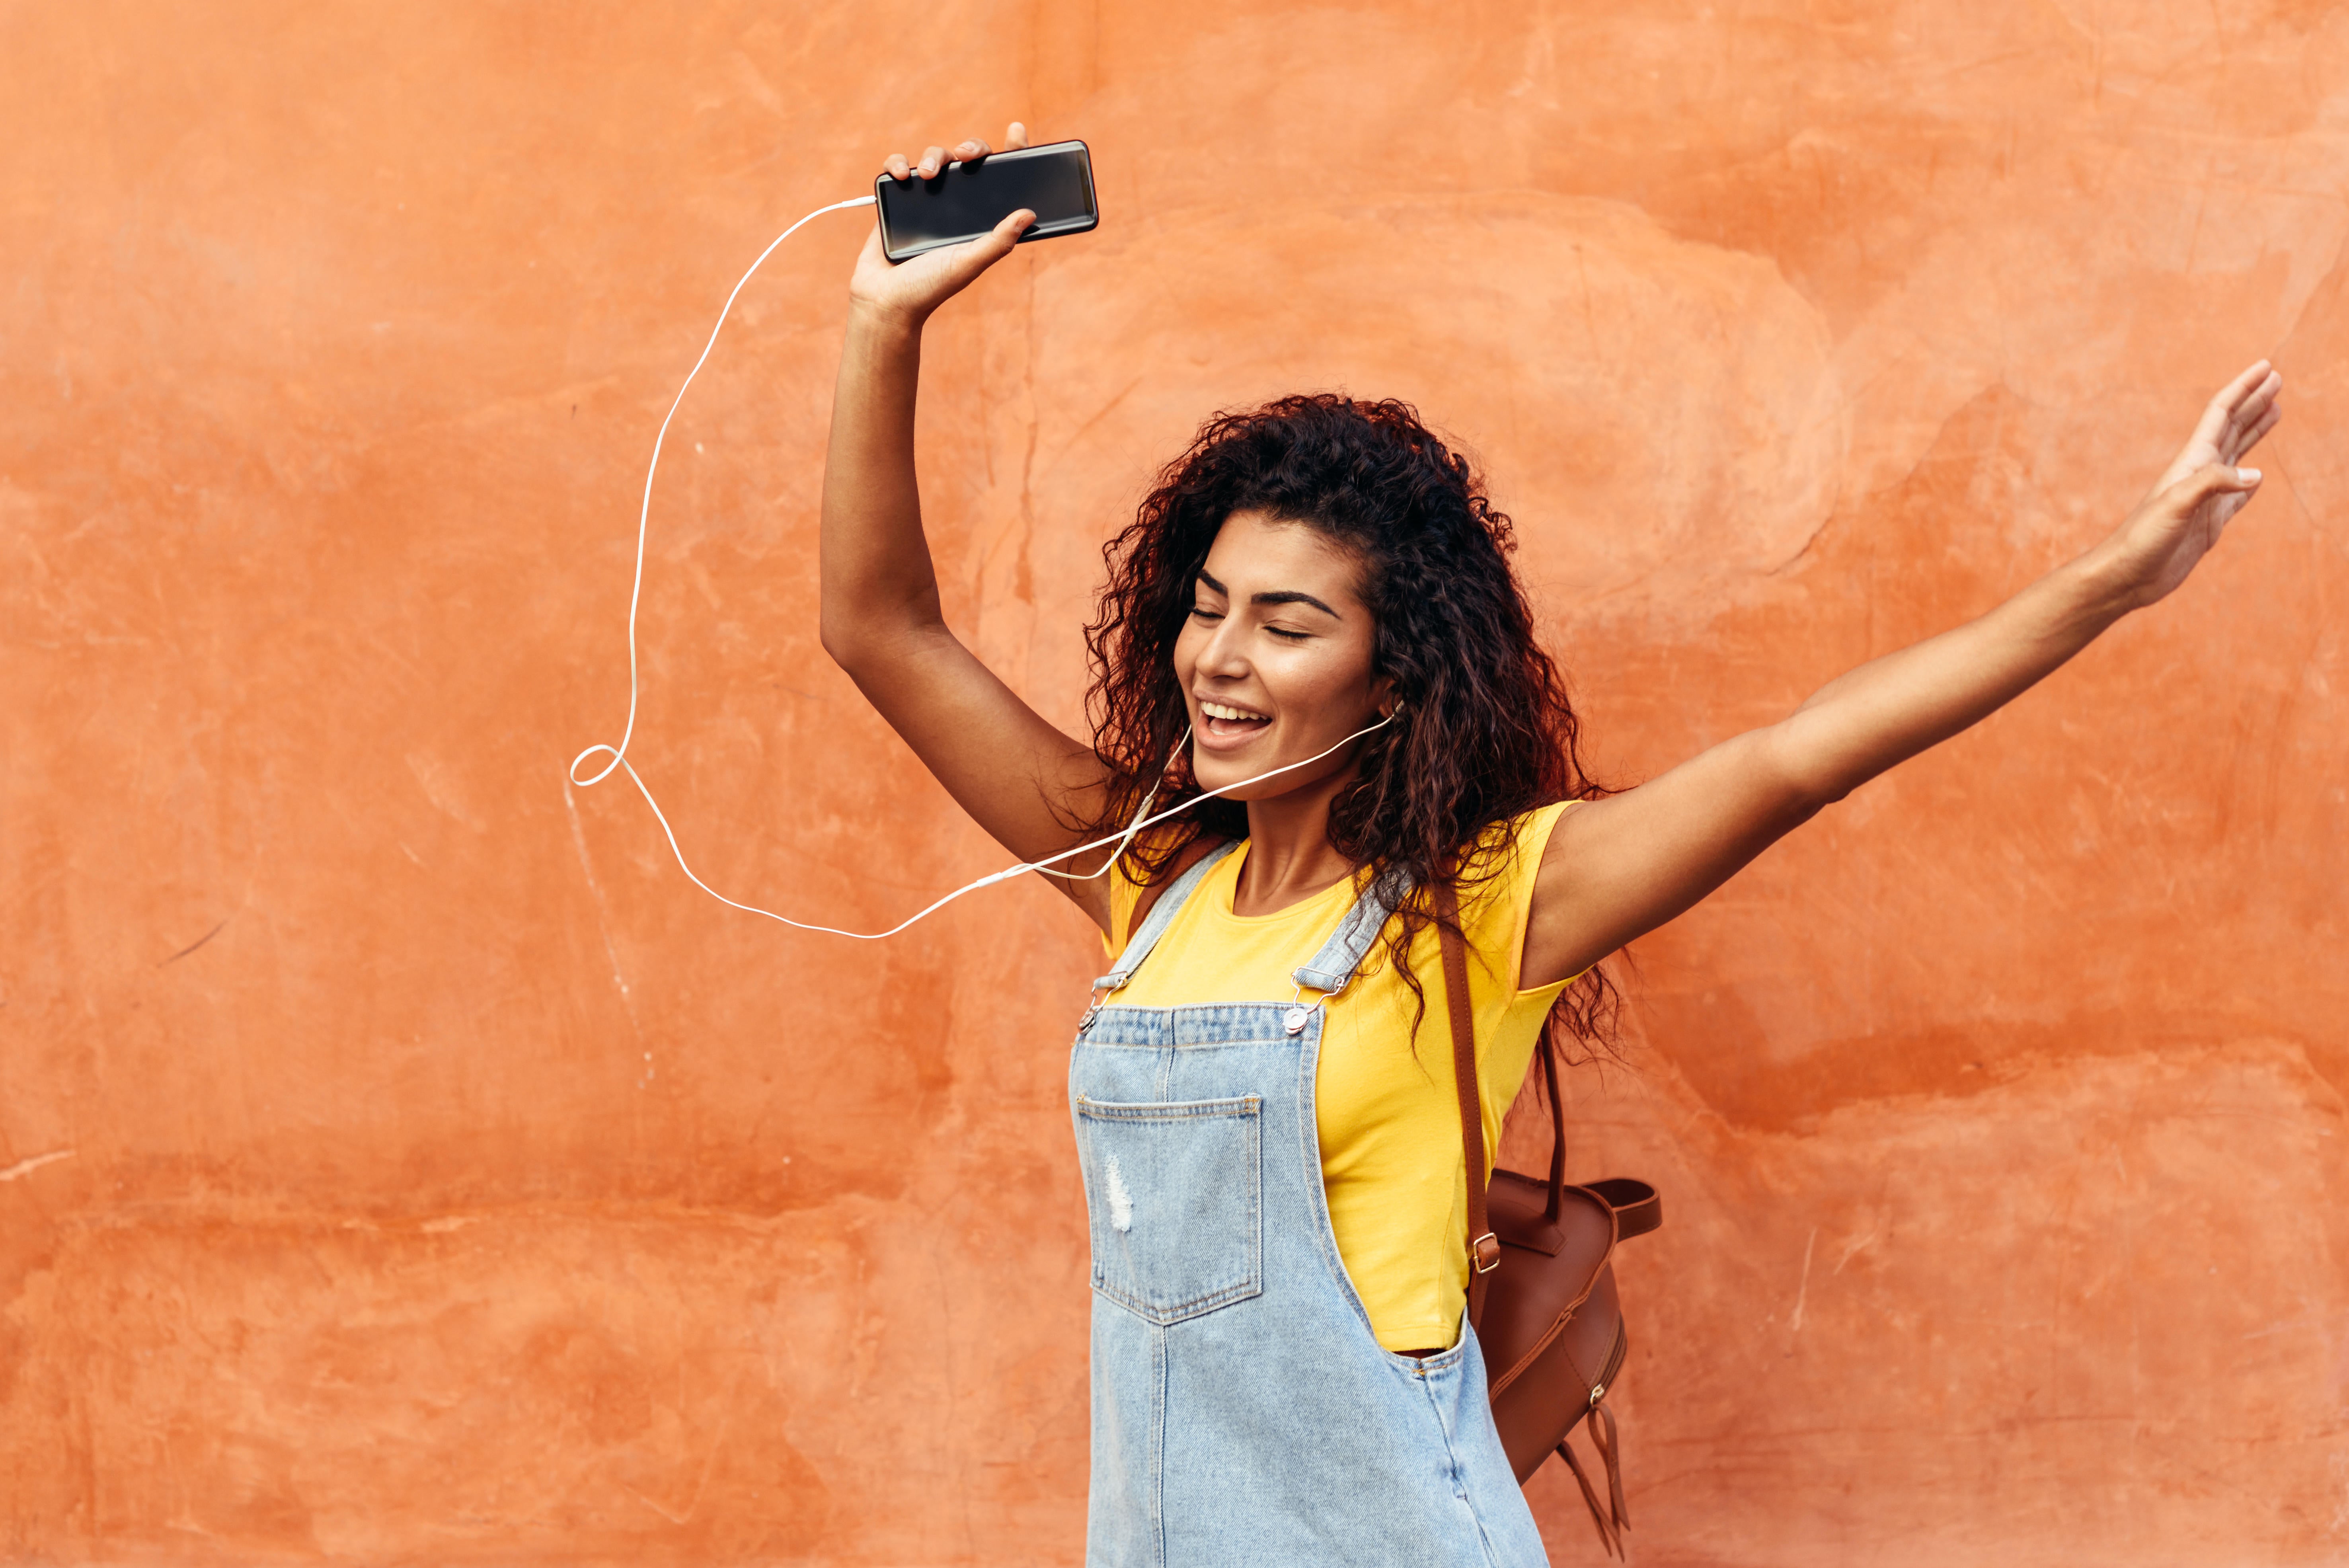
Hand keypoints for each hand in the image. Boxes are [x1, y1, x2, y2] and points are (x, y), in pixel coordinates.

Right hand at [848, 123, 1034, 329]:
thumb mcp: (969, 263)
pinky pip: (898, 168)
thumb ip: (998, 241)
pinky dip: (898, 163)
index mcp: (979, 219)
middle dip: (970, 148)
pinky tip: (902, 174)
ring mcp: (926, 200)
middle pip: (968, 160)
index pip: (1000, 179)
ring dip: (934, 157)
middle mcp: (956, 206)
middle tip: (965, 155)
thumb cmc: (930, 287)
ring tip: (928, 176)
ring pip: (936, 158)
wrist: (885, 300)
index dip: (1012, 154)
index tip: (1017, 131)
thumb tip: (1029, 214)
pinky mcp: (897, 199)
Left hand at [2098, 359, 2282, 608]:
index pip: (2222, 413)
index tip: (2267, 367)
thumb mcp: (2176, 505)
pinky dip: (2249, 483)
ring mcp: (2206, 498)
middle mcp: (2199, 474)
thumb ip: (2213, 485)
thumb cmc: (2142, 539)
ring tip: (2275, 411)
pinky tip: (2257, 477)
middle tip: (2277, 380)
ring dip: (2255, 432)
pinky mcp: (2210, 522)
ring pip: (2238, 455)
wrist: (2127, 576)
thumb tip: (2256, 476)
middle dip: (2255, 403)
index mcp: (2191, 461)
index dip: (2244, 389)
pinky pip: (2237, 495)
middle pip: (2233, 427)